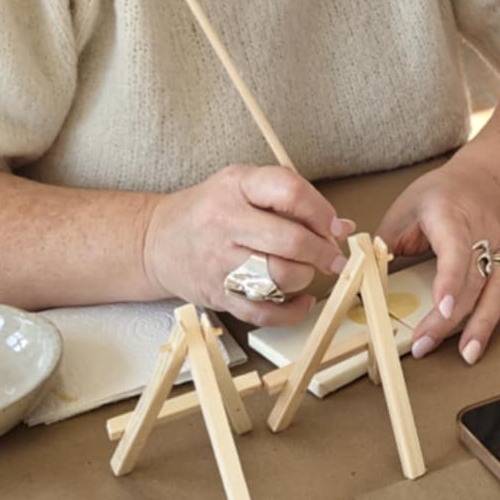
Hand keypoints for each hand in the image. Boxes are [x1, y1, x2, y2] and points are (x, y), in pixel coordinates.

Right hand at [142, 164, 354, 326]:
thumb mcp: (243, 186)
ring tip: (303, 270)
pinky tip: (300, 301)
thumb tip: (342, 226)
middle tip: (332, 256)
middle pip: (290, 241)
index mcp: (236, 186)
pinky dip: (292, 312)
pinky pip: (265, 313)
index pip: (289, 191)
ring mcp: (220, 262)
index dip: (321, 211)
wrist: (157, 240)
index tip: (334, 226)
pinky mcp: (218, 295)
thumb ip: (292, 201)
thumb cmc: (209, 211)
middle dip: (322, 251)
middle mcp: (225, 222)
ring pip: (281, 277)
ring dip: (305, 277)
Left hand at [376, 155, 499, 363]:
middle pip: (472, 279)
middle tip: (426, 345)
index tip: (441, 309)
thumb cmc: (439, 193)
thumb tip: (363, 276)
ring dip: (485, 323)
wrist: (484, 177)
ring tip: (470, 353)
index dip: (449, 281)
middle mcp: (481, 232)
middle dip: (450, 317)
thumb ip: (385, 243)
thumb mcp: (404, 208)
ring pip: (498, 287)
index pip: (454, 251)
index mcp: (451, 215)